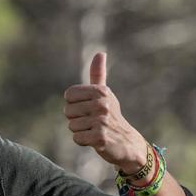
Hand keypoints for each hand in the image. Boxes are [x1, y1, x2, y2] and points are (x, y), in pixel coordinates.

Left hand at [62, 51, 147, 172]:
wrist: (127, 142)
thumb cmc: (111, 116)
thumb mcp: (105, 94)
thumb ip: (98, 75)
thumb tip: (100, 53)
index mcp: (101, 91)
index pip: (69, 95)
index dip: (74, 104)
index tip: (87, 108)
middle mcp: (102, 104)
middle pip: (68, 111)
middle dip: (77, 119)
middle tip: (92, 122)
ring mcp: (102, 121)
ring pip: (72, 126)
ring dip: (81, 131)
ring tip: (95, 130)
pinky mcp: (100, 137)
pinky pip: (77, 138)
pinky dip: (83, 141)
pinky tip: (95, 140)